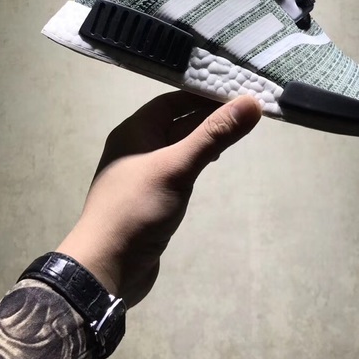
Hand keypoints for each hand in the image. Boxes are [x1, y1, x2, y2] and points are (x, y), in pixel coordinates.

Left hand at [57, 91, 261, 306]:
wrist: (107, 267)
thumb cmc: (138, 208)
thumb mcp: (177, 166)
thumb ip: (214, 134)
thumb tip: (250, 103)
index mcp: (135, 130)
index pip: (173, 101)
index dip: (202, 94)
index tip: (235, 91)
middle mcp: (138, 146)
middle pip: (177, 121)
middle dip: (208, 115)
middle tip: (244, 110)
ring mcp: (145, 172)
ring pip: (179, 145)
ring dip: (204, 137)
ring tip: (236, 131)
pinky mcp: (153, 195)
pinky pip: (179, 167)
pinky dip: (197, 159)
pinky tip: (213, 160)